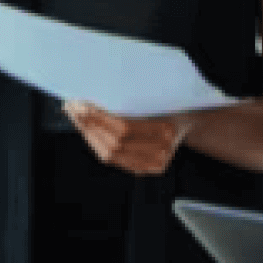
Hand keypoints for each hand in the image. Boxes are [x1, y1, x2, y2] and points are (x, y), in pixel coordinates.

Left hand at [62, 101, 192, 176]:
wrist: (189, 119)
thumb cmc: (170, 102)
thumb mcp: (157, 93)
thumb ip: (132, 97)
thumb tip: (96, 93)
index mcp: (166, 129)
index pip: (125, 128)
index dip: (100, 118)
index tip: (83, 104)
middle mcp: (161, 150)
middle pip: (115, 142)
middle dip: (90, 125)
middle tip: (74, 108)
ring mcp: (153, 163)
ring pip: (110, 154)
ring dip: (88, 135)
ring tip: (76, 118)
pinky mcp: (144, 169)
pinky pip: (113, 161)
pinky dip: (96, 145)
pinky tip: (87, 132)